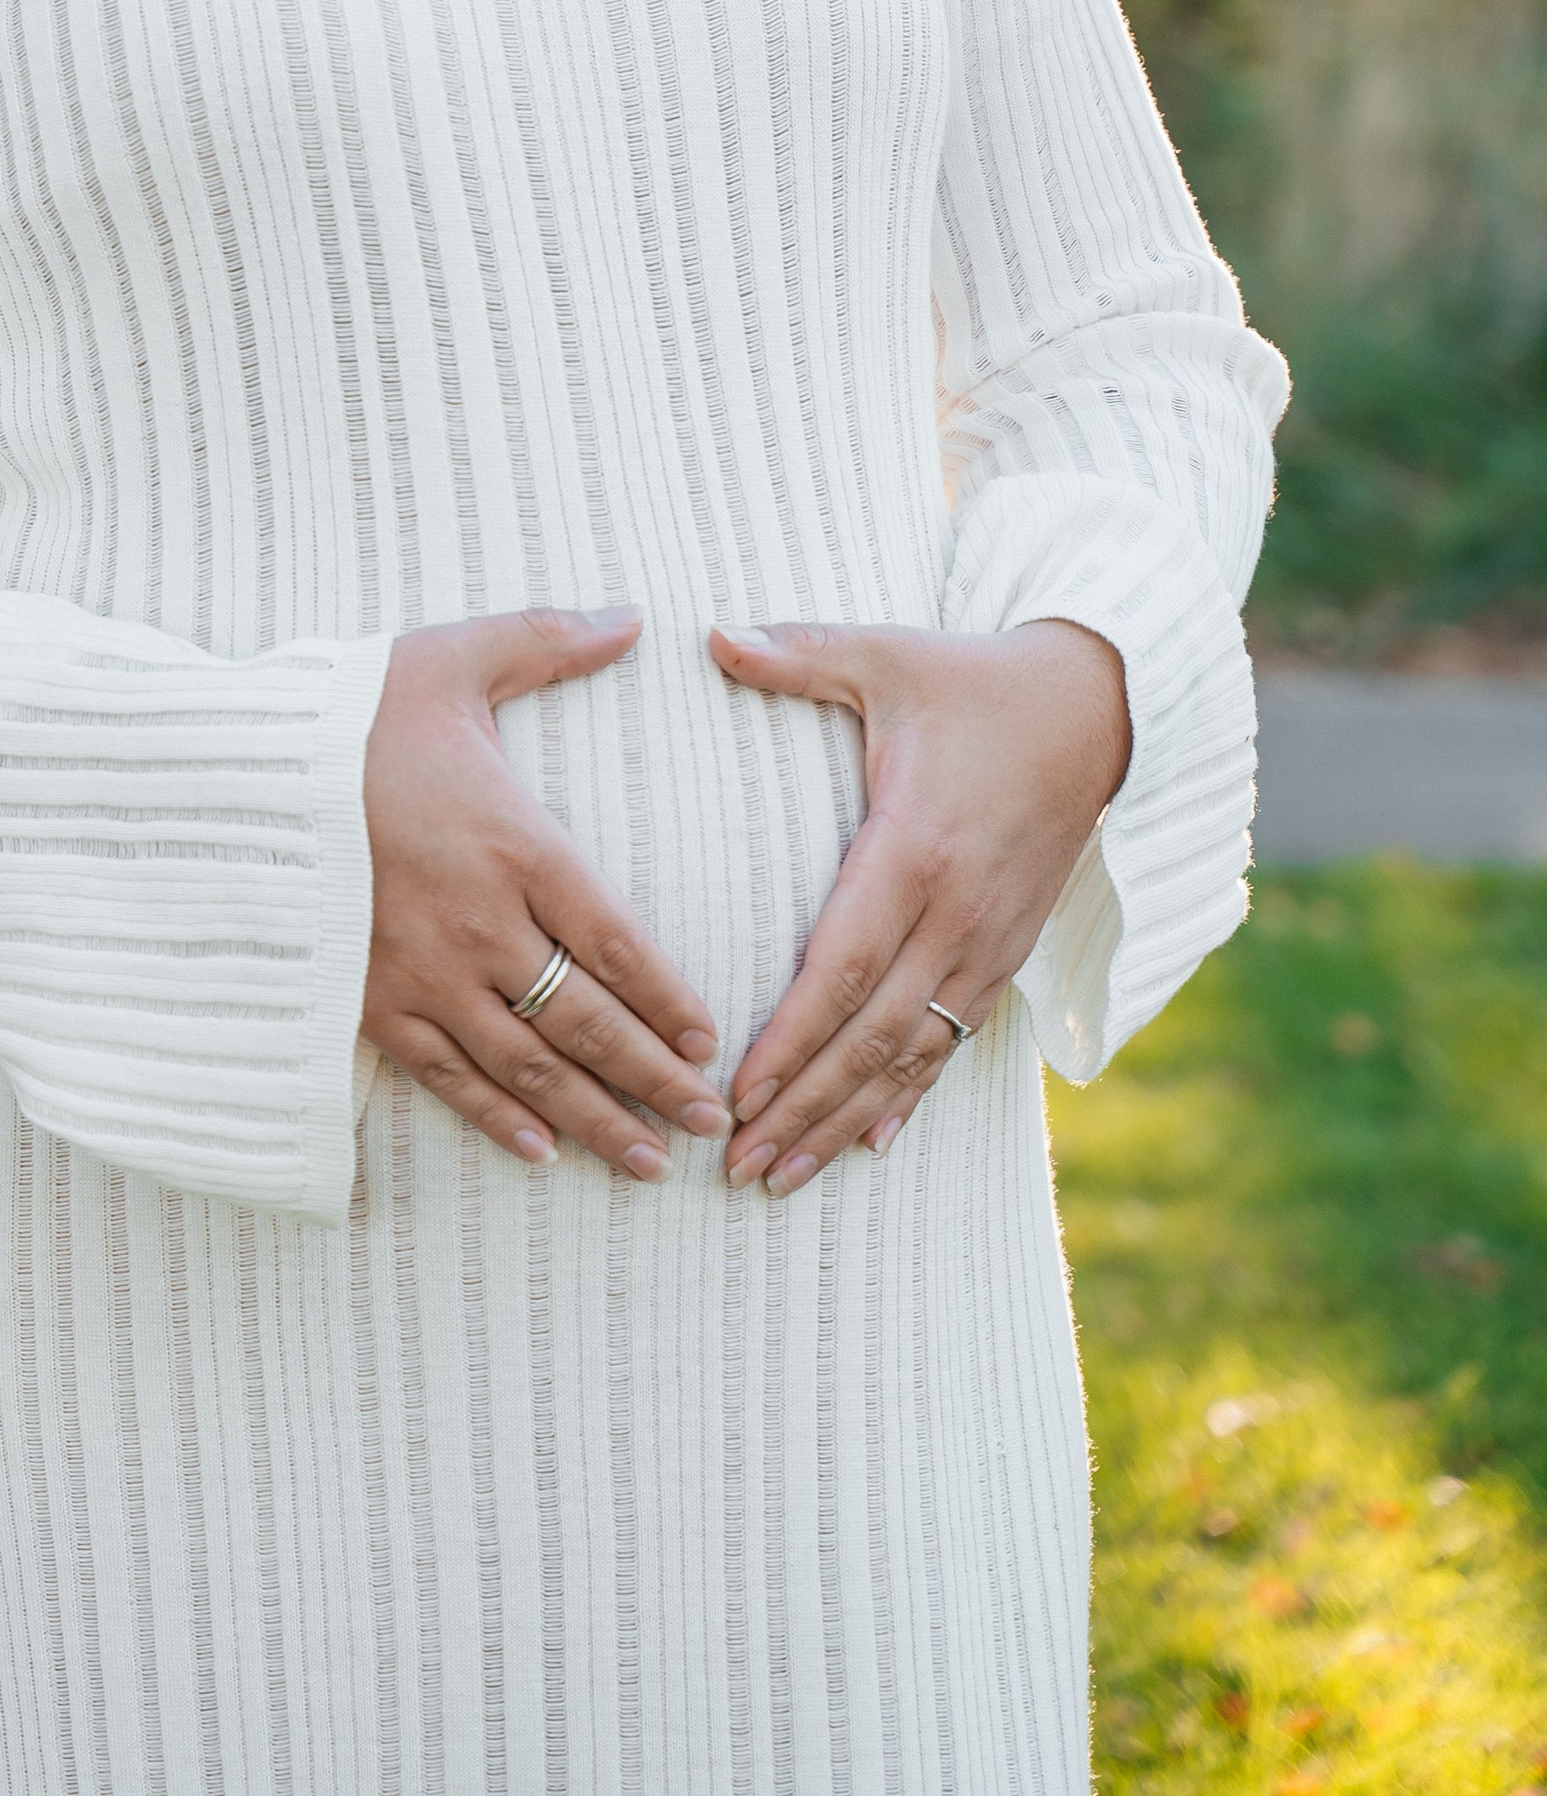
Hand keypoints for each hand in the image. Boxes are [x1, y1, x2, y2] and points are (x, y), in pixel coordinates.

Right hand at [362, 606, 729, 1178]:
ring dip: (596, 1119)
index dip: (668, 1000)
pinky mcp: (369, 1002)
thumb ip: (546, 639)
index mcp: (514, 842)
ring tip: (648, 1161)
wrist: (228, 774)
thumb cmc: (345, 713)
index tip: (709, 1043)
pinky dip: (498, 1120)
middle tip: (711, 1125)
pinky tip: (541, 1152)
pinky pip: (447, 1078)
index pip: (616, 941)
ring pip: (529, 1066)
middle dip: (656, 1080)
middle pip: (588, 1021)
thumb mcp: (451, 658)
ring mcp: (422, 972)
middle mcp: (478, 922)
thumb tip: (632, 617)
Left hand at [710, 617, 1131, 1196]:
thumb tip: (710, 632)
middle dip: (801, 1106)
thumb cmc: (976, 681)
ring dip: (845, 1119)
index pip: (841, 967)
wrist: (1099, 709)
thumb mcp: (888, 654)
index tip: (736, 1094)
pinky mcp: (1009, 951)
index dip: (789, 1039)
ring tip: (783, 1176)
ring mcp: (989, 941)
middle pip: (870, 1035)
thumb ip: (800, 653)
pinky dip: (910, 1096)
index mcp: (915, 849)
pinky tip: (872, 1143)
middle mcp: (955, 913)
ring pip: (911, 1055)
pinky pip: (954, 1041)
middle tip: (736, 1166)